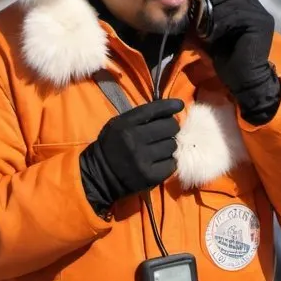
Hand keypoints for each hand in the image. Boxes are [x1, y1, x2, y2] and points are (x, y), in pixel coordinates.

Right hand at [79, 98, 183, 215]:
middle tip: (166, 133)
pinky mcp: (150, 176)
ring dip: (169, 146)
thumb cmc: (112, 146)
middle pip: (170, 127)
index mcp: (125, 125)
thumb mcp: (119, 125)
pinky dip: (168, 162)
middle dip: (171, 128)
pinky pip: (172, 164)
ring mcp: (143, 159)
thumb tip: (169, 109)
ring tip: (159, 149)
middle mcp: (134, 140)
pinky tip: (159, 162)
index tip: (179, 105)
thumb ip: (140, 116)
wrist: (100, 175)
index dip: (170, 106)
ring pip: (172, 146)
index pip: (154, 109)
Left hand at [201, 0, 275, 93]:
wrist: (243, 79)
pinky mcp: (261, 23)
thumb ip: (211, 10)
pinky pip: (239, 13)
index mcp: (248, 2)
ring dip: (216, 12)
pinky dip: (221, 22)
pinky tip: (213, 35)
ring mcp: (261, 13)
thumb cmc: (226, 55)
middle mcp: (257, 4)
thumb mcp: (214, 27)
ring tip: (206, 29)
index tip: (199, 5)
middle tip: (200, 16)